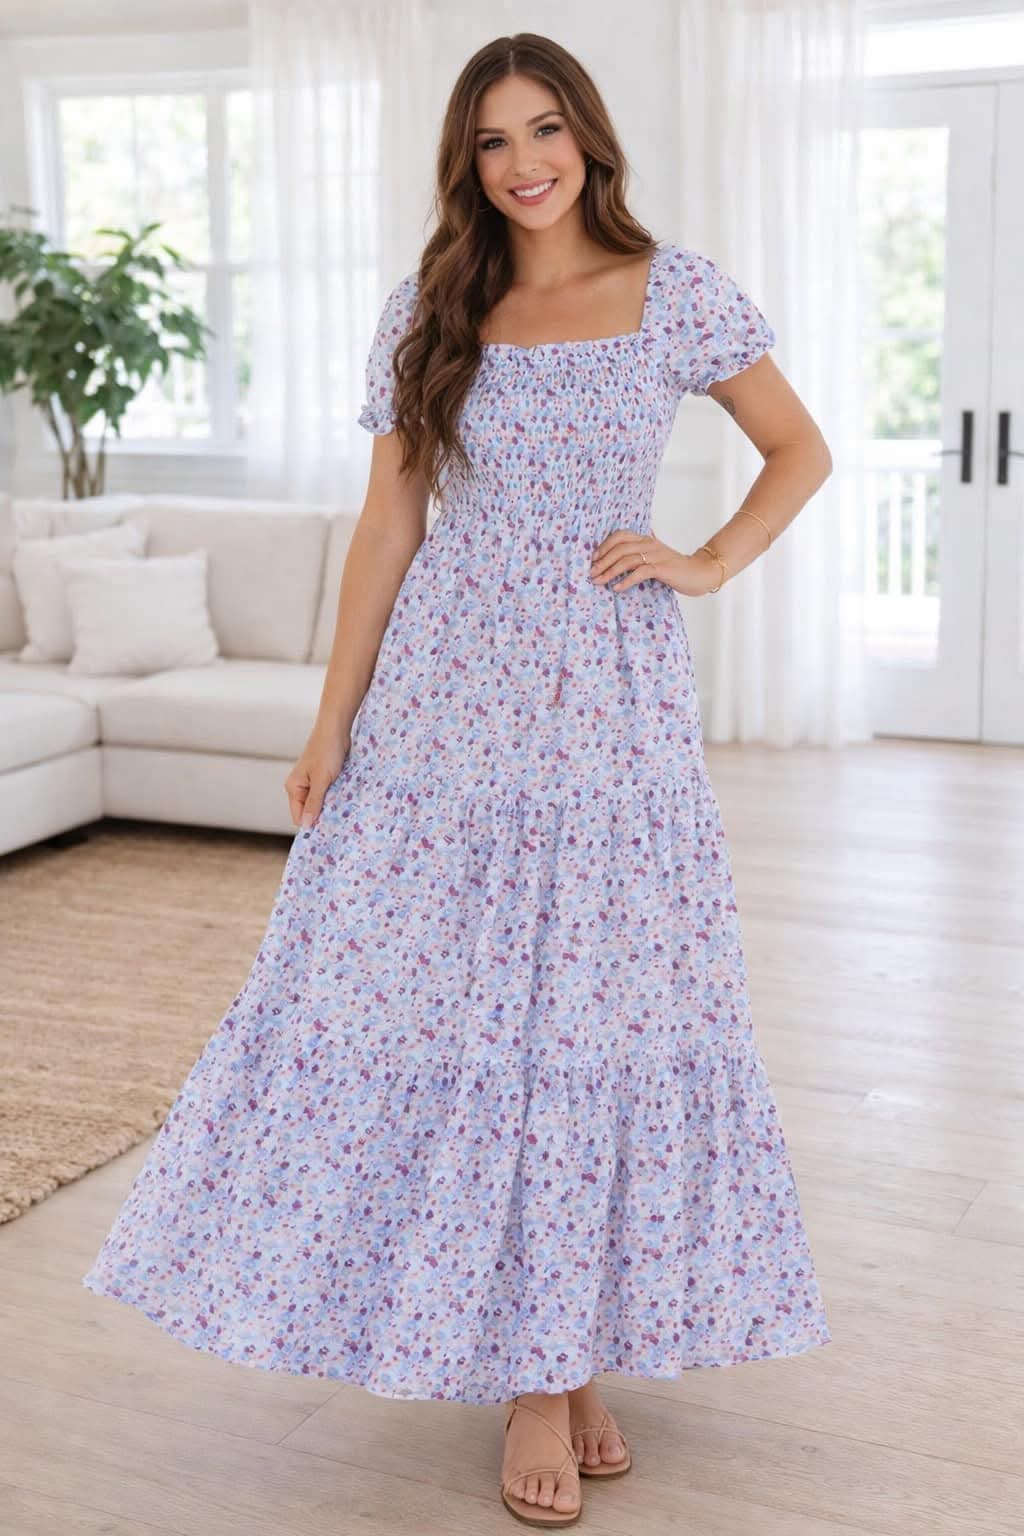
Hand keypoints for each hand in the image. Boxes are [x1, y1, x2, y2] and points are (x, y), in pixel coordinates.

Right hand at [284, 723, 350, 828]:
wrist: (336, 728)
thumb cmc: (327, 751)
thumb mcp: (321, 780)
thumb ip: (314, 803)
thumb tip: (306, 825)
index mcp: (294, 787)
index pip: (299, 816)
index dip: (311, 825)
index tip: (327, 833)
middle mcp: (300, 786)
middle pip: (309, 811)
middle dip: (322, 816)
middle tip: (338, 825)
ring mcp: (312, 783)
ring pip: (320, 803)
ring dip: (330, 807)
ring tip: (343, 812)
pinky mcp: (324, 778)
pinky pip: (328, 794)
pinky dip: (335, 798)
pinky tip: (344, 800)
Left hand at [590, 530, 716, 596]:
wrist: (700, 572)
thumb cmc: (676, 567)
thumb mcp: (655, 556)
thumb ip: (640, 554)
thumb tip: (620, 557)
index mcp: (646, 539)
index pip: (620, 535)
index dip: (604, 546)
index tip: (593, 559)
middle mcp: (649, 544)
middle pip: (620, 548)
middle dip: (603, 561)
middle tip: (591, 573)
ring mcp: (656, 555)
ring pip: (627, 559)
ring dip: (610, 571)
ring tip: (599, 581)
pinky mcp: (662, 568)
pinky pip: (640, 572)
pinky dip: (626, 580)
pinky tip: (617, 588)